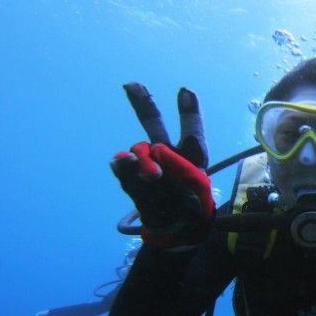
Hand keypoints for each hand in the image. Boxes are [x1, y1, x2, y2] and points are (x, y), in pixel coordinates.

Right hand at [110, 83, 213, 247]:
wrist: (176, 230)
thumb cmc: (191, 210)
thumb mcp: (190, 198)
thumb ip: (171, 177)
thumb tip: (128, 158)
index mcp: (192, 158)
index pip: (192, 132)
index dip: (189, 112)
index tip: (185, 91)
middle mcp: (169, 155)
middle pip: (155, 126)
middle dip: (144, 105)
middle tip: (132, 86)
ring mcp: (149, 165)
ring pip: (139, 150)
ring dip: (143, 161)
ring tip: (155, 178)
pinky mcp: (132, 178)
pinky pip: (123, 167)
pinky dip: (123, 167)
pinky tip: (122, 163)